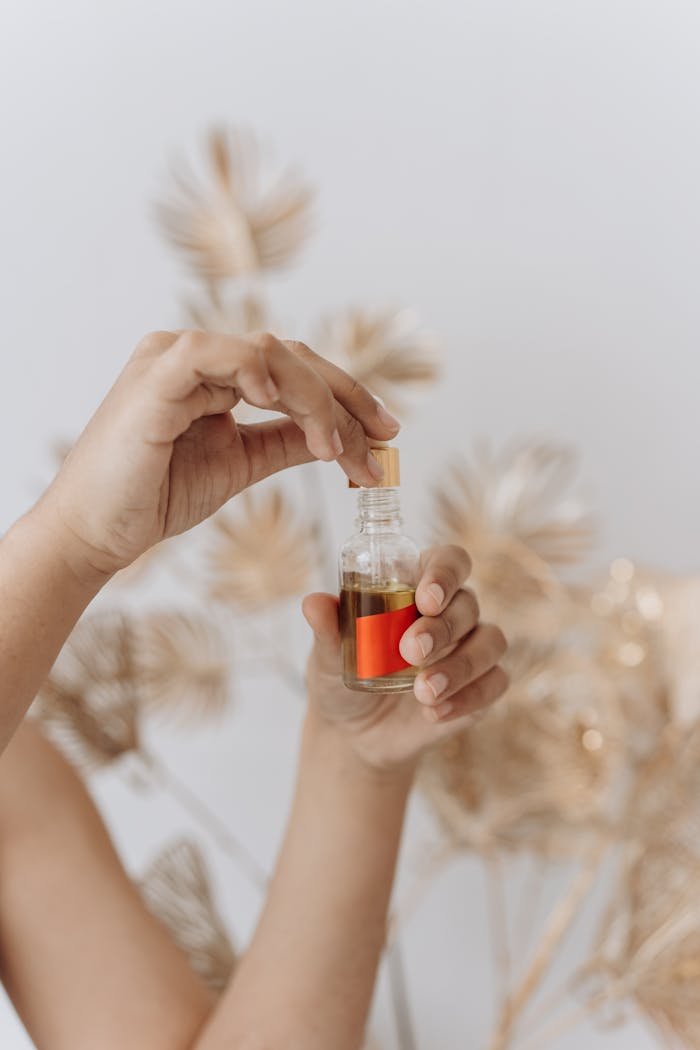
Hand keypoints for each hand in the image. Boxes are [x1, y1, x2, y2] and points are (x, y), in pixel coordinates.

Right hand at [38, 330, 399, 582]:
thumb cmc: (155, 496)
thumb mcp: (239, 463)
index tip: (385, 434)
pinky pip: (211, 354)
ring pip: (267, 354)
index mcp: (215, 373)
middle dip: (345, 400)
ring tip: (337, 452)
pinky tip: (281, 405)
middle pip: (292, 356)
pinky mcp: (155, 375)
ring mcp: (174, 358)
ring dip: (314, 401)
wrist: (98, 532)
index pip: (295, 369)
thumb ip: (284, 441)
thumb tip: (338, 436)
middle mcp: (197, 355)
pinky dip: (253, 372)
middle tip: (380, 443)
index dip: (346, 397)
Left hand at [302, 545, 507, 773]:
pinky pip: (495, 682)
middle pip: (468, 603)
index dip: (445, 573)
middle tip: (410, 650)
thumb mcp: (327, 656)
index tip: (426, 599)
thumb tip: (313, 603)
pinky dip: (469, 697)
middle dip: (442, 627)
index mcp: (418, 586)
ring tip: (422, 692)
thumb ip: (326, 629)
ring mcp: (470, 649)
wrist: (352, 732)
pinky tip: (435, 712)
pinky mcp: (480, 687)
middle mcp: (452, 612)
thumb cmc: (342, 677)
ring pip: (490, 641)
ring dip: (460, 666)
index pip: (449, 561)